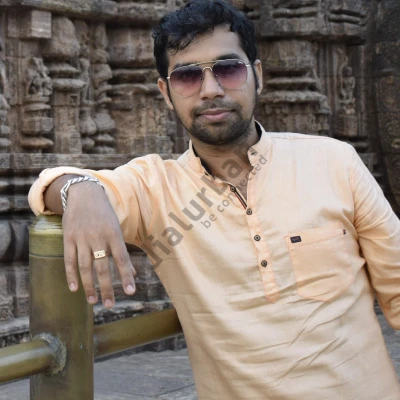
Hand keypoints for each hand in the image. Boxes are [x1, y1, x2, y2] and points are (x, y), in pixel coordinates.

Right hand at [61, 181, 135, 307]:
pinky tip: (74, 289)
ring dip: (89, 286)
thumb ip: (123, 252)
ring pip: (85, 267)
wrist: (83, 193)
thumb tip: (134, 273)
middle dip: (107, 287)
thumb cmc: (105, 214)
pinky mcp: (68, 238)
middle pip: (103, 267)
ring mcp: (82, 238)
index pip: (122, 259)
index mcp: (114, 234)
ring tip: (93, 301)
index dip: (126, 275)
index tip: (131, 292)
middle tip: (110, 305)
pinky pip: (69, 260)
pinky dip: (71, 275)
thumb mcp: (117, 229)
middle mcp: (98, 237)